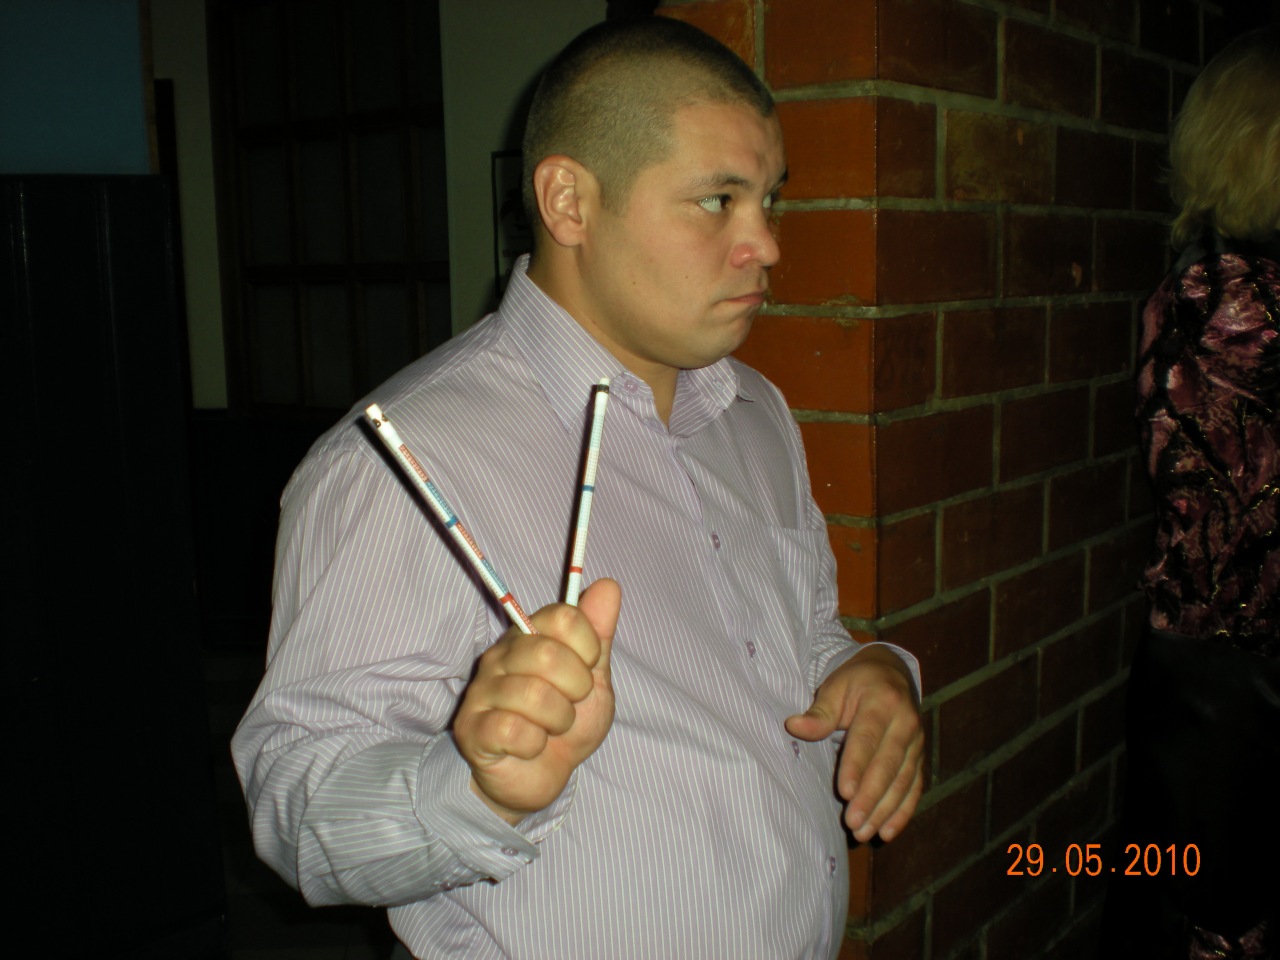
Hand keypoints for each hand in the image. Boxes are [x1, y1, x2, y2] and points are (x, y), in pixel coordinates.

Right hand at [454, 579, 619, 823]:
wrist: (539, 777)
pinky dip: (535, 745)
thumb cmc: (564, 723)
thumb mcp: (593, 680)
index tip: (588, 669)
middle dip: (576, 688)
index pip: (563, 616)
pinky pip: (514, 731)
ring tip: (552, 728)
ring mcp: (482, 691)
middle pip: (548, 653)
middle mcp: (501, 656)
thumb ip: (599, 634)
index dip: (588, 646)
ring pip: (534, 695)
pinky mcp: (471, 728)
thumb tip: (609, 584)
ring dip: (558, 720)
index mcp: (530, 636)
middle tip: (571, 704)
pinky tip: (530, 746)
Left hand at [785, 646, 922, 842]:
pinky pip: (914, 788)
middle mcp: (906, 724)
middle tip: (853, 822)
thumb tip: (793, 726)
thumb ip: (820, 712)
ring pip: (903, 782)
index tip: (844, 791)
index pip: (868, 738)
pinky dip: (903, 812)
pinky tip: (888, 831)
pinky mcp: (919, 758)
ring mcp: (916, 743)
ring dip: (884, 810)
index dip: (856, 766)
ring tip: (864, 832)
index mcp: (883, 702)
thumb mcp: (836, 687)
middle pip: (888, 765)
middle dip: (871, 796)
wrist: (892, 673)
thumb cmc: (856, 683)